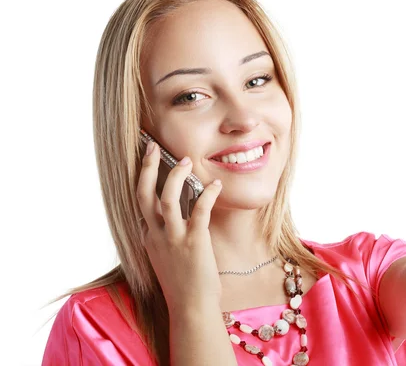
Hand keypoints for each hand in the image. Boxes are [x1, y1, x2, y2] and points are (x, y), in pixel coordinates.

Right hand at [137, 142, 223, 312]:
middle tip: (151, 146)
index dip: (142, 179)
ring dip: (175, 176)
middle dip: (146, 168)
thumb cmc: (184, 284)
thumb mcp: (167, 257)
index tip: (148, 160)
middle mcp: (155, 236)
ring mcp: (173, 239)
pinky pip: (199, 210)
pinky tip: (216, 185)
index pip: (139, 202)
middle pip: (142, 194)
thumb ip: (167, 236)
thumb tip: (178, 217)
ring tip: (187, 160)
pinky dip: (207, 194)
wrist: (191, 309)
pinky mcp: (194, 243)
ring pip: (167, 198)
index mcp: (148, 238)